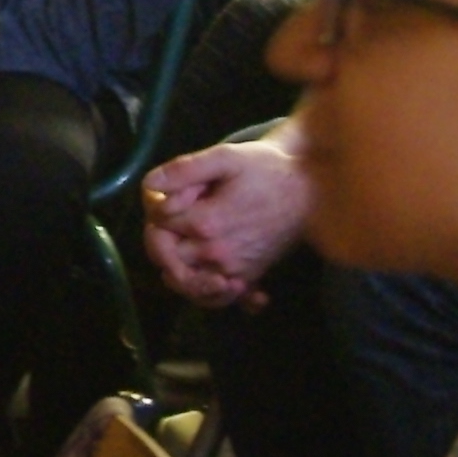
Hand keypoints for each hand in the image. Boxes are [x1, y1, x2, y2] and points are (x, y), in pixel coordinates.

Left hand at [141, 133, 313, 307]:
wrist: (307, 190)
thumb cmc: (265, 170)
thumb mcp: (225, 158)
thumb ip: (184, 170)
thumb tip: (150, 185)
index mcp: (206, 222)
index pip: (159, 224)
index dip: (157, 208)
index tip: (172, 194)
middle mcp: (217, 253)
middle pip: (166, 257)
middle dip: (162, 237)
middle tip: (174, 218)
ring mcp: (233, 270)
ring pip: (185, 284)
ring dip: (175, 267)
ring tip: (180, 246)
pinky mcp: (247, 278)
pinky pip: (216, 299)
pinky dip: (205, 293)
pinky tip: (205, 276)